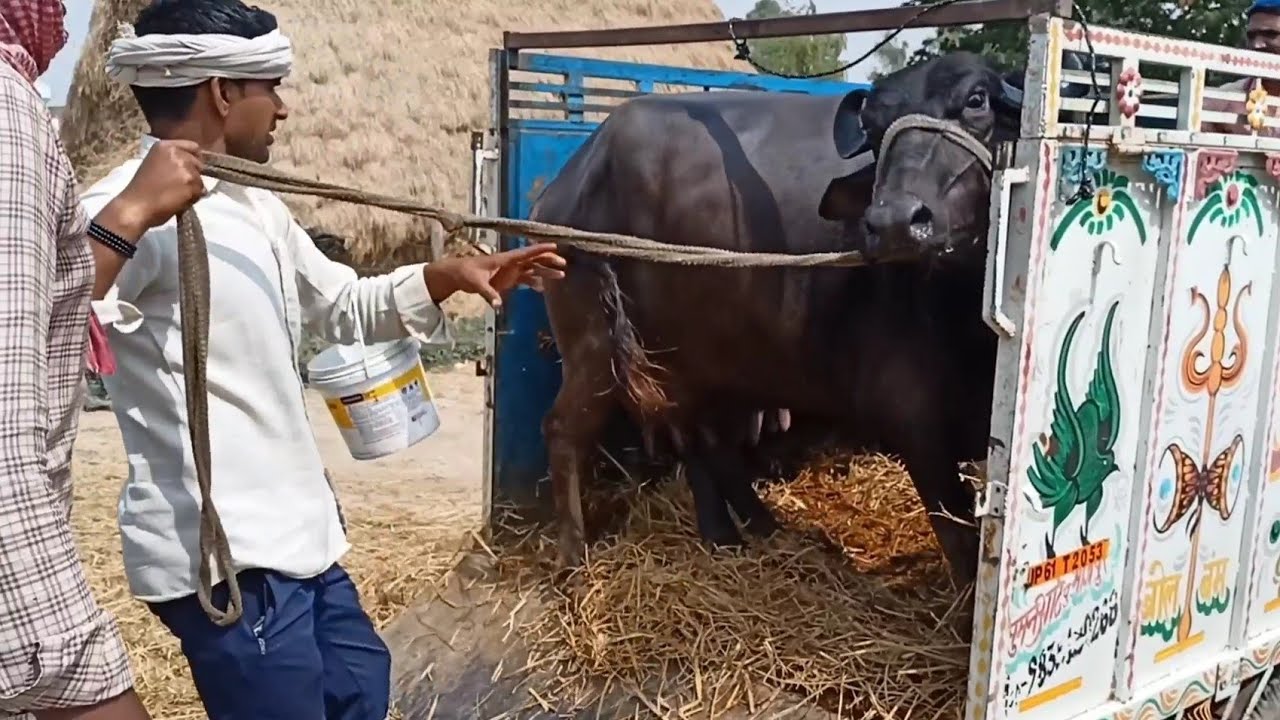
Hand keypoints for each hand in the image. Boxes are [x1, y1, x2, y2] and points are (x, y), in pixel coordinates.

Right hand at [98, 139, 204, 240]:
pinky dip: (193, 198)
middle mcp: (177, 153)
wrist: (136, 206)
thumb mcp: (155, 164)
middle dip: (193, 175)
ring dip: (192, 188)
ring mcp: (186, 168)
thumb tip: (193, 167)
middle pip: (199, 164)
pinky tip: (178, 201)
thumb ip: (173, 161)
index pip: (193, 147)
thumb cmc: (142, 189)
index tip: (191, 168)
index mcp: (165, 146)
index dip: (195, 159)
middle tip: (177, 186)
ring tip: (175, 194)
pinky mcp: (192, 183)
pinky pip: (201, 192)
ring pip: (200, 179)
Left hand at [423, 243, 566, 307]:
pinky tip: (543, 288)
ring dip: (545, 271)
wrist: (457, 274)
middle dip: (548, 261)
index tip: (554, 246)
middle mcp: (510, 263)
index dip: (540, 250)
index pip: (525, 253)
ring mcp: (510, 271)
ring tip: (561, 275)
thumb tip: (498, 305)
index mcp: (504, 259)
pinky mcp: (508, 279)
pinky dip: (534, 282)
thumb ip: (488, 294)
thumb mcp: (476, 283)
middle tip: (563, 264)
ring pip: (532, 269)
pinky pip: (525, 279)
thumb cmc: (466, 273)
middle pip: (533, 260)